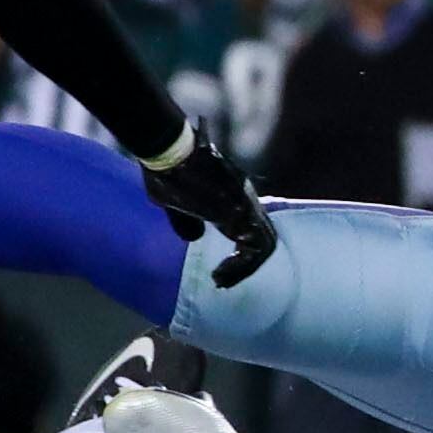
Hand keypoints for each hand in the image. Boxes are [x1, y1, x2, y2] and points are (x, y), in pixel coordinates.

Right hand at [141, 124, 278, 286]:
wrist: (170, 151)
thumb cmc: (168, 172)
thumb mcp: (175, 202)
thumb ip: (188, 220)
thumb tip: (195, 238)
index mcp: (234, 199)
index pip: (252, 231)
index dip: (241, 255)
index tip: (219, 271)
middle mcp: (247, 201)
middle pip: (264, 239)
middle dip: (246, 266)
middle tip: (223, 281)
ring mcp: (246, 204)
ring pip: (264, 244)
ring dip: (244, 269)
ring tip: (220, 281)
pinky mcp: (240, 209)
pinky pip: (255, 245)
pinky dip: (241, 265)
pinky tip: (219, 274)